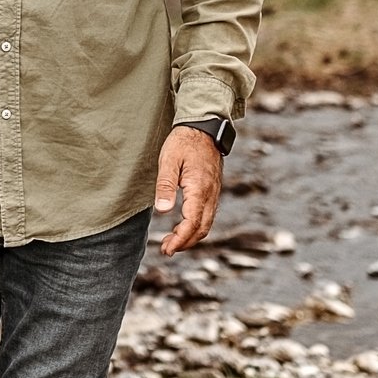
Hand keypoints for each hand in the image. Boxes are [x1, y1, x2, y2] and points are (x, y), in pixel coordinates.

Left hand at [154, 125, 222, 256]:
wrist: (203, 127)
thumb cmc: (183, 142)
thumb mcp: (168, 160)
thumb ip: (165, 185)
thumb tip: (163, 211)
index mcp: (200, 188)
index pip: (192, 223)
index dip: (180, 240)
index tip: (167, 249)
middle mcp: (211, 194)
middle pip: (202, 228)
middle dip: (185, 243)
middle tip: (166, 249)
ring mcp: (214, 193)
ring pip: (207, 224)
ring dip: (191, 237)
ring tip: (171, 241)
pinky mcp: (213, 190)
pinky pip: (208, 215)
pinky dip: (196, 227)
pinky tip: (183, 226)